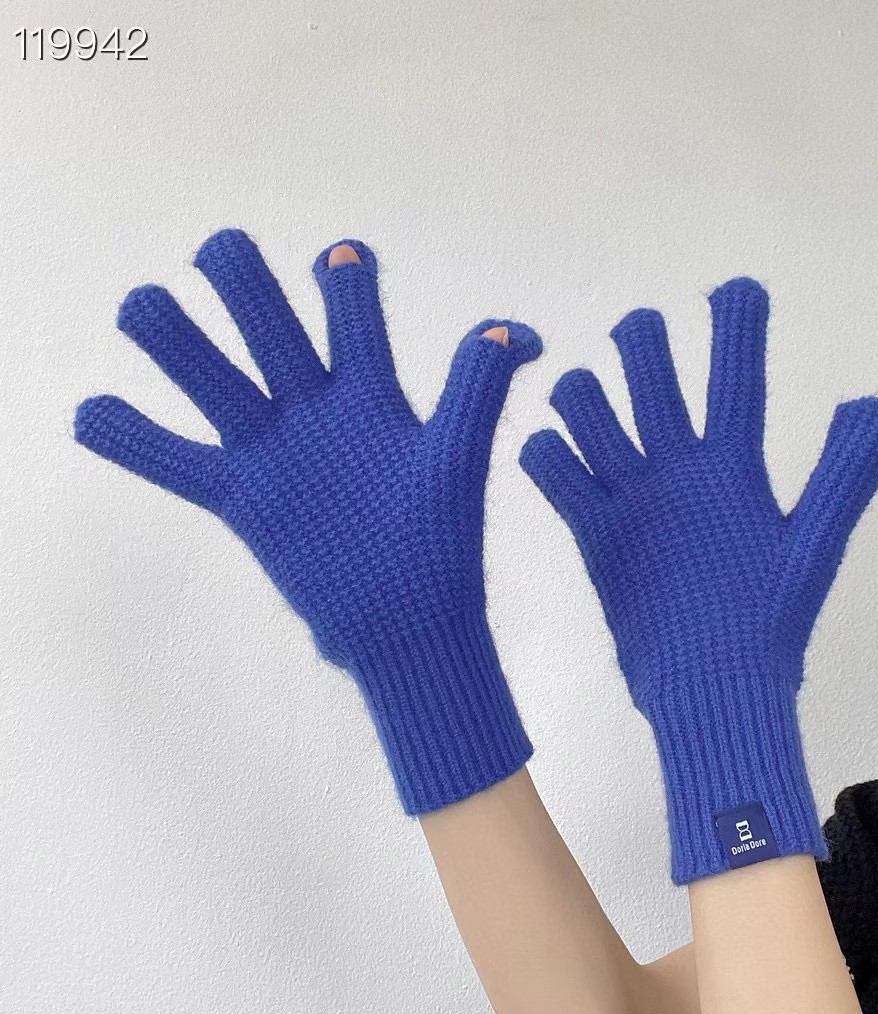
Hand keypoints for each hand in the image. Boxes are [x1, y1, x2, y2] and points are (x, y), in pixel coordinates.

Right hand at [75, 229, 542, 813]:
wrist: (411, 626)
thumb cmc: (440, 545)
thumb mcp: (457, 457)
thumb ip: (478, 390)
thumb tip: (520, 333)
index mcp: (371, 393)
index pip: (351, 309)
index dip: (343, 274)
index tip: (342, 262)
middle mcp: (315, 408)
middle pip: (267, 321)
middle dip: (243, 281)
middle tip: (221, 255)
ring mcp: (272, 450)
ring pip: (210, 375)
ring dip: (173, 337)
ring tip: (143, 307)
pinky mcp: (241, 498)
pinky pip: (173, 461)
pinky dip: (131, 439)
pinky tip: (89, 412)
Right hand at [521, 278, 877, 881]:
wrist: (711, 690)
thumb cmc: (766, 622)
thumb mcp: (810, 545)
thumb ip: (843, 474)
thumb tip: (877, 401)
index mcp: (732, 465)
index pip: (736, 376)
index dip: (736, 326)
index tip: (734, 289)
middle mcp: (679, 469)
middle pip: (652, 380)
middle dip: (642, 344)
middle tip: (638, 332)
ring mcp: (635, 499)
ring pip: (596, 418)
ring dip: (583, 395)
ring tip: (581, 396)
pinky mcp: (598, 534)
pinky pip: (560, 479)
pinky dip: (548, 458)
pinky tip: (549, 452)